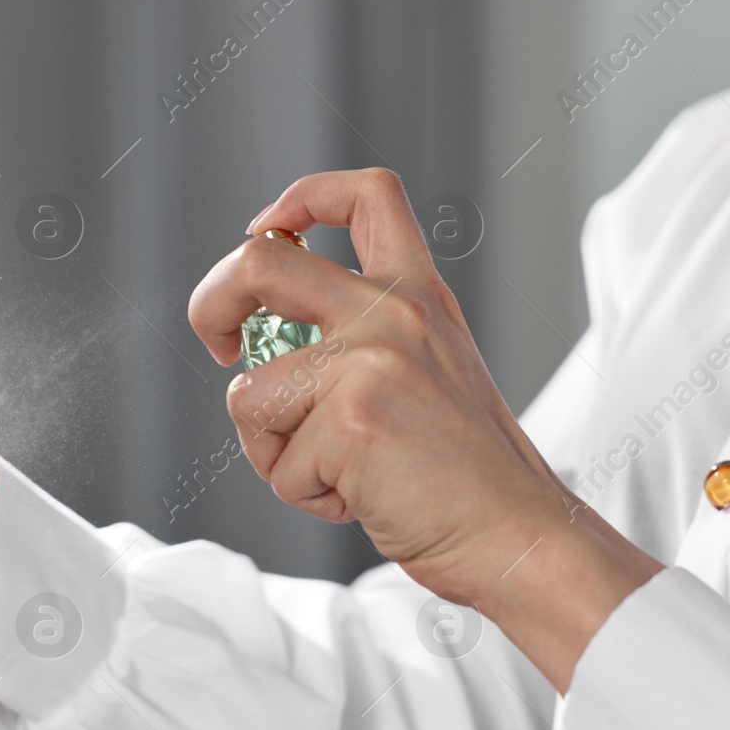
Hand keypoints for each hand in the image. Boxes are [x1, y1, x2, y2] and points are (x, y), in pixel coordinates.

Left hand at [189, 169, 660, 689]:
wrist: (518, 534)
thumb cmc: (466, 474)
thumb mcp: (431, 371)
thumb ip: (363, 340)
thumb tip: (262, 340)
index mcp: (418, 296)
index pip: (366, 195)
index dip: (299, 198)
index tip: (267, 230)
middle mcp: (394, 316)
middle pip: (260, 263)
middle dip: (211, 302)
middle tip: (219, 345)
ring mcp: (371, 365)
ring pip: (249, 395)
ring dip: (272, 449)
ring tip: (336, 472)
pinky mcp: (351, 424)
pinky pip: (277, 465)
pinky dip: (305, 496)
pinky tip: (361, 498)